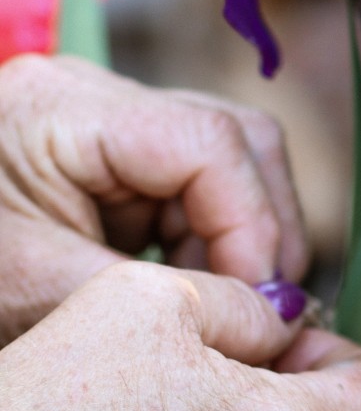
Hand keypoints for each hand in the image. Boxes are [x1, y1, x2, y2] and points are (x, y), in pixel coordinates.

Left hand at [0, 54, 307, 344]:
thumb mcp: (34, 295)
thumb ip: (155, 299)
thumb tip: (275, 310)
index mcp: (64, 107)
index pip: (210, 140)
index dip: (251, 223)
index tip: (259, 307)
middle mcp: (96, 97)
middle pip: (237, 137)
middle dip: (259, 228)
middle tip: (260, 313)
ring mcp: (109, 123)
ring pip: (231, 160)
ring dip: (242, 237)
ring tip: (224, 308)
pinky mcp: (114, 157)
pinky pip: (197, 187)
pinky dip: (211, 241)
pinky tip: (192, 292)